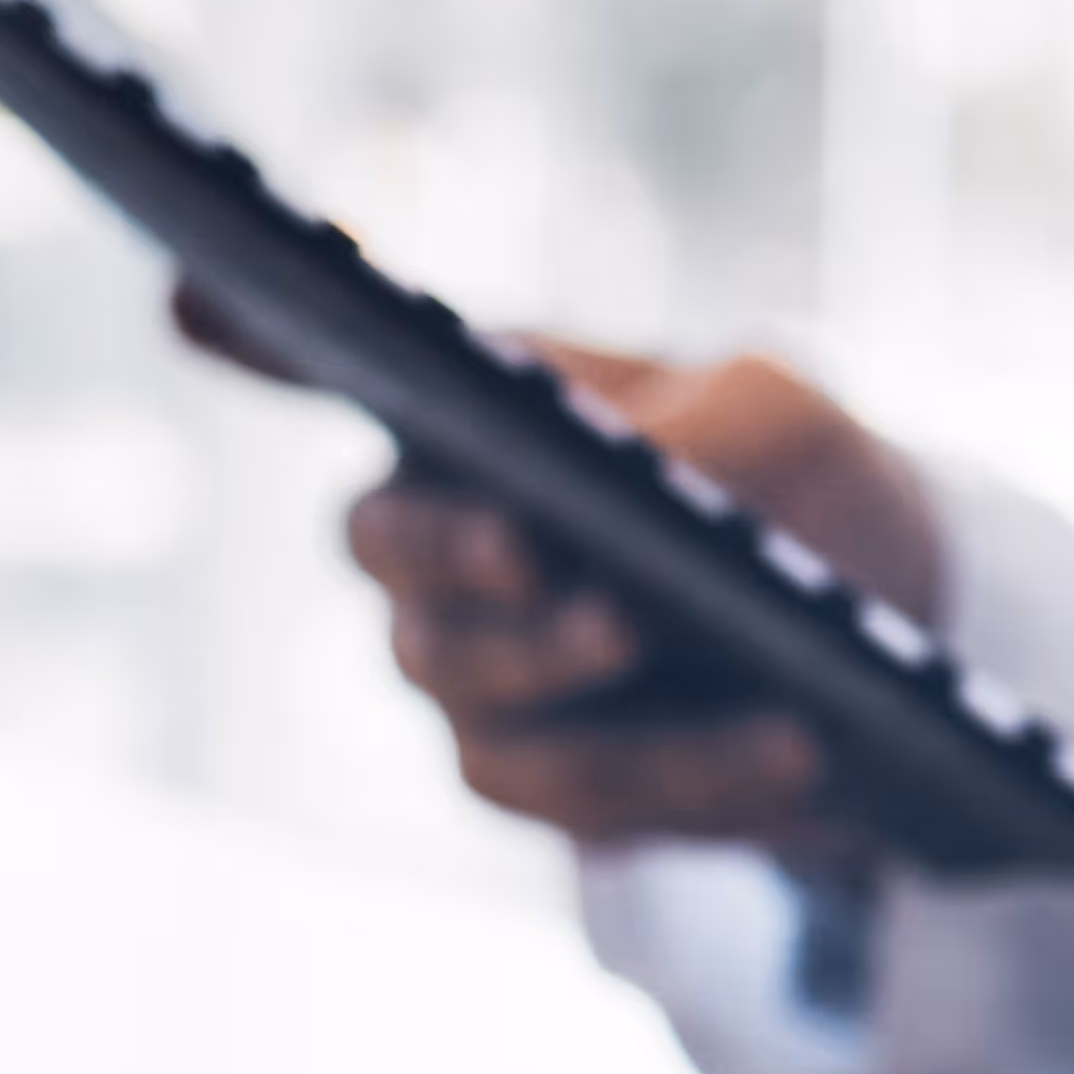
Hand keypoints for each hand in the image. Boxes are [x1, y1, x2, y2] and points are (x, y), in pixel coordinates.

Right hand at [185, 292, 939, 853]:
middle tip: (532, 543)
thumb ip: (708, 422)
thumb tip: (635, 475)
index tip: (194, 282)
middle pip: (380, 542)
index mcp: (469, 408)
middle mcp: (431, 536)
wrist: (879, 634)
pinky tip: (795, 751)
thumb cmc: (799, 477)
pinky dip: (689, 772)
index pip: (328, 362)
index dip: (253, 334)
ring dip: (572, 668)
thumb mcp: (785, 412)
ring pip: (466, 682)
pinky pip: (572, 790)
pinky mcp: (529, 778)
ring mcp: (462, 668)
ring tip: (694, 654)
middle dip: (449, 546)